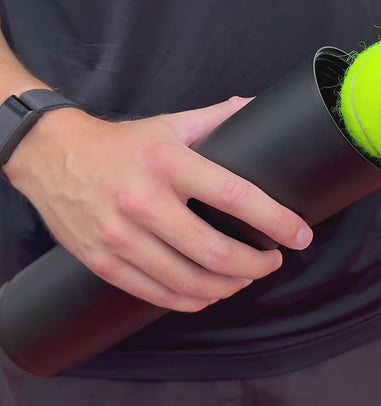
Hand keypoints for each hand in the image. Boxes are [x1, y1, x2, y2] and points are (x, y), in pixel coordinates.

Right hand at [3, 97, 312, 311]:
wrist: (54, 157)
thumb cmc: (122, 143)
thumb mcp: (170, 123)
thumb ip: (217, 117)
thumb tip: (255, 107)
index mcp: (168, 163)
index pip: (235, 196)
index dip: (276, 220)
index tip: (300, 234)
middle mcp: (144, 202)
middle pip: (215, 252)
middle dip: (257, 265)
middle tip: (274, 259)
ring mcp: (121, 237)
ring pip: (189, 282)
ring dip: (229, 287)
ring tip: (246, 276)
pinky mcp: (104, 262)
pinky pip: (157, 295)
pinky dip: (193, 300)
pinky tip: (209, 292)